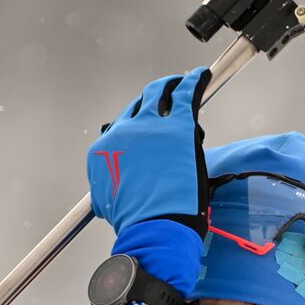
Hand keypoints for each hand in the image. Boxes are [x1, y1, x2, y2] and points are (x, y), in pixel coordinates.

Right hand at [87, 67, 211, 237]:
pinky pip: (186, 93)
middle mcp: (123, 133)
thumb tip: (115, 189)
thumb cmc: (137, 222)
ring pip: (159, 93)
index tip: (145, 124)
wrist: (153, 228)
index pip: (120, 128)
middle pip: (137, 106)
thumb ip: (111, 187)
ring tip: (180, 82)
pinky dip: (194, 81)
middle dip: (151, 100)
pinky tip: (200, 76)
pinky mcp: (178, 126)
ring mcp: (150, 127)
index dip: (136, 125)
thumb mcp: (110, 203)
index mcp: (105, 150)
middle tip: (163, 96)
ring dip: (170, 85)